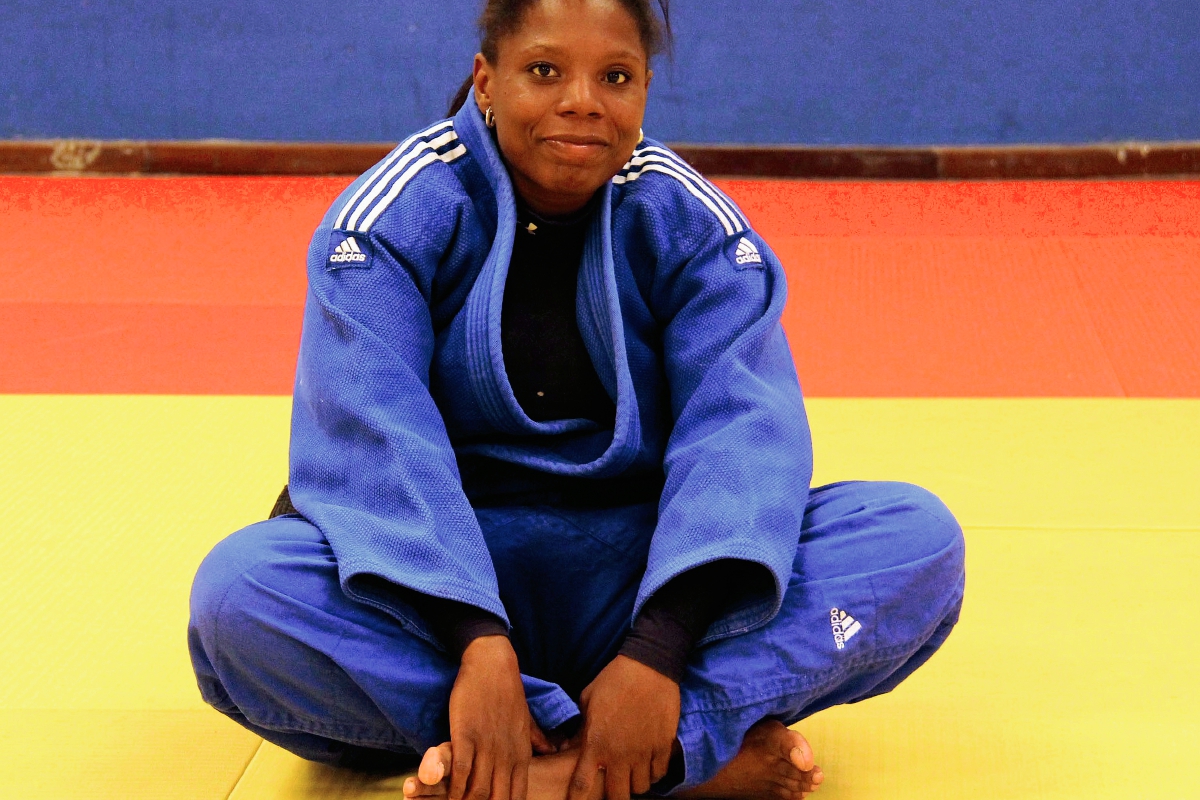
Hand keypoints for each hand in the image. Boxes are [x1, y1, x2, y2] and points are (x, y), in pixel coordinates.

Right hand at [447, 636, 533, 799]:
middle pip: (498, 799)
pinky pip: (461, 772)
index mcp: (521, 753)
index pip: (517, 795)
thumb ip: (537, 738)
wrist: (492, 664)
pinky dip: (455, 789)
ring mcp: (486, 746)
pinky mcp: (466, 735)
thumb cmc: (507, 691)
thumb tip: (553, 750)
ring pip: (478, 791)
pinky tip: (450, 796)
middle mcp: (506, 754)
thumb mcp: (526, 717)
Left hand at [566, 655, 680, 799]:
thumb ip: (580, 728)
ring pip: (640, 787)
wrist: (649, 666)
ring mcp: (644, 752)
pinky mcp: (663, 746)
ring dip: (635, 783)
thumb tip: (569, 746)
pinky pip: (659, 773)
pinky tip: (649, 763)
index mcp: (596, 743)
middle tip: (614, 786)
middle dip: (614, 796)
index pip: (582, 784)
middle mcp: (620, 754)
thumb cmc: (614, 679)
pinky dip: (653, 773)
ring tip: (632, 772)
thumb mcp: (588, 700)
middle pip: (617, 796)